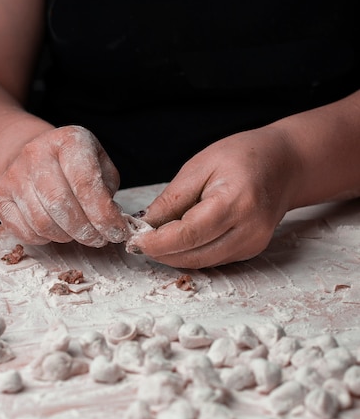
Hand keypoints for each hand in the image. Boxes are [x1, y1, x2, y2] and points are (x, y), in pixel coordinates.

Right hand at [0, 126, 128, 246]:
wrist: (35, 156)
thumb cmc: (75, 166)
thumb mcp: (99, 166)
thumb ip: (107, 191)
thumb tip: (110, 223)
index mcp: (68, 140)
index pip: (86, 183)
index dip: (103, 215)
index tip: (116, 232)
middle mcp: (36, 152)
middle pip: (60, 205)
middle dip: (85, 231)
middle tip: (98, 239)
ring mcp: (13, 173)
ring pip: (42, 222)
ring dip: (66, 236)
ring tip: (77, 233)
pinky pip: (24, 231)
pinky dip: (45, 239)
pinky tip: (56, 230)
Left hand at [126, 128, 299, 267]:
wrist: (286, 163)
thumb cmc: (243, 156)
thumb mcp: (200, 166)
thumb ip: (172, 198)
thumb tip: (145, 225)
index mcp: (236, 202)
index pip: (188, 234)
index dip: (157, 242)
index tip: (134, 241)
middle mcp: (249, 230)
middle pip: (194, 255)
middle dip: (160, 252)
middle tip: (138, 240)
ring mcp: (253, 244)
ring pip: (202, 262)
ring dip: (173, 256)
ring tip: (154, 238)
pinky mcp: (251, 251)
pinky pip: (212, 259)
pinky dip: (190, 253)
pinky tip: (177, 239)